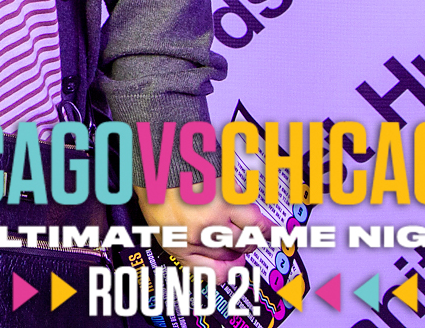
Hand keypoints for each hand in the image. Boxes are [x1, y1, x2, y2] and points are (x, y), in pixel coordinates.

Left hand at [140, 189, 274, 271]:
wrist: (159, 152)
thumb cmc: (155, 180)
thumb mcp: (157, 216)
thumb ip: (179, 236)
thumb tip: (205, 246)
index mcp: (176, 242)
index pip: (210, 272)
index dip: (227, 270)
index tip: (233, 265)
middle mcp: (197, 236)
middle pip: (231, 256)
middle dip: (238, 250)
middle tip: (241, 242)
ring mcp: (215, 221)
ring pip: (246, 241)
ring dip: (253, 239)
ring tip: (257, 233)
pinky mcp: (230, 204)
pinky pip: (256, 223)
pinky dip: (266, 228)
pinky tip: (270, 229)